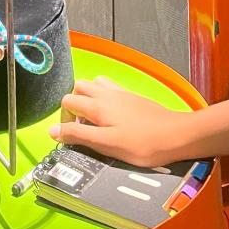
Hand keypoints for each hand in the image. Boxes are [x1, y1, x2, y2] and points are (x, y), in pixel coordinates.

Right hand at [48, 76, 191, 166]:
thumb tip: (52, 130)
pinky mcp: (133, 96)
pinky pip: (110, 88)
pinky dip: (104, 97)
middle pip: (79, 88)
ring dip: (89, 97)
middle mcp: (106, 94)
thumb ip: (78, 135)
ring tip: (95, 118)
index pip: (67, 102)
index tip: (72, 135)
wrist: (176, 135)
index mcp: (97, 106)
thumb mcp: (106, 144)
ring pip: (95, 84)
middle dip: (74, 104)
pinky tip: (113, 114)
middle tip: (82, 126)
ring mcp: (121, 93)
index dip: (63, 118)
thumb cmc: (140, 144)